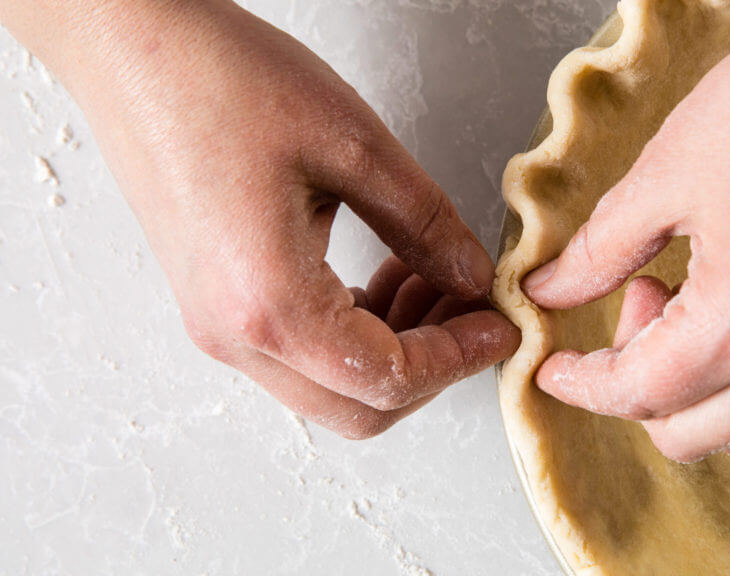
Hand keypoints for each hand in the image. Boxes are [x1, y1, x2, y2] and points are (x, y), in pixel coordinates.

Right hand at [3, 1, 518, 436]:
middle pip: (358, 407)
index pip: (388, 376)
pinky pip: (299, 353)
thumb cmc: (224, 81)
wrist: (131, 48)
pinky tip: (387, 276)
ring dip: (395, 351)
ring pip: (330, 387)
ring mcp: (217, 325)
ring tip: (434, 279)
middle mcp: (235, 334)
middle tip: (474, 310)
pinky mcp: (216, 304)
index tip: (502, 328)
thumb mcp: (355, 146)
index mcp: (269, 302)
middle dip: (432, 368)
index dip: (459, 358)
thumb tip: (473, 278)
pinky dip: (355, 333)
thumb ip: (426, 225)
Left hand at [523, 0, 729, 460]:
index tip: (551, 367)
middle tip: (630, 298)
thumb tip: (549, 293)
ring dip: (688, 391)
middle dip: (633, 386)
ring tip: (679, 300)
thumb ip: (599, 252)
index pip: (641, 393)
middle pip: (688, 431)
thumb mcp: (665, 175)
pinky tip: (723, 311)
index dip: (583, 385)